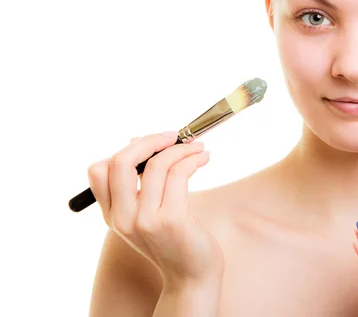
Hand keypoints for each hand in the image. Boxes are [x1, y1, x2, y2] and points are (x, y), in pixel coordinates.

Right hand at [88, 132, 223, 288]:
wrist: (191, 276)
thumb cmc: (175, 240)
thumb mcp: (148, 213)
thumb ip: (140, 182)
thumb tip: (138, 139)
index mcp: (112, 215)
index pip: (98, 171)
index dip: (126, 150)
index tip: (152, 144)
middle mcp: (122, 218)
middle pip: (121, 161)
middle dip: (150, 140)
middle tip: (174, 136)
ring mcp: (145, 220)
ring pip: (156, 164)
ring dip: (182, 149)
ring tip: (198, 148)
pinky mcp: (171, 220)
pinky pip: (178, 174)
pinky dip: (192, 159)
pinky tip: (203, 158)